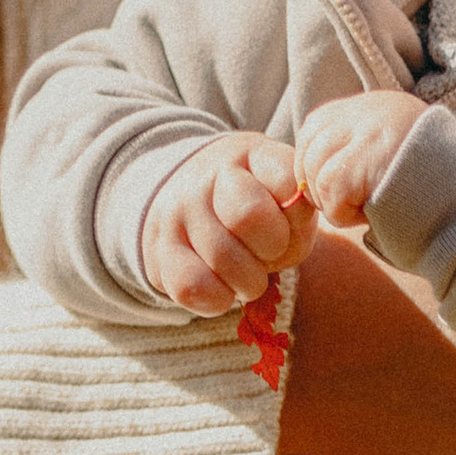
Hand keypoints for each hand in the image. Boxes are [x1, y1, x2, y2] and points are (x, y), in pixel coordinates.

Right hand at [140, 136, 317, 315]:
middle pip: (249, 216)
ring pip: (222, 259)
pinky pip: (192, 287)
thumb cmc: (254, 208)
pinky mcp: (157, 249)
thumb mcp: (284, 199)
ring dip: (248, 282)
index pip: (287, 183)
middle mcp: (207, 174)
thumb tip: (293, 219)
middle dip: (272, 249)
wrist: (186, 205)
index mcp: (250, 154)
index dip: (299, 218)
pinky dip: (217, 300)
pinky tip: (223, 289)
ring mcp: (177, 210)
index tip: (290, 224)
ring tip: (247, 275)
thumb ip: (298, 211)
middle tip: (268, 253)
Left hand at [296, 89, 424, 228]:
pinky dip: (342, 213)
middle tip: (352, 206)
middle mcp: (372, 109)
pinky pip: (329, 189)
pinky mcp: (367, 157)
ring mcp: (370, 129)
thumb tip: (308, 178)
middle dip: (319, 184)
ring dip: (332, 202)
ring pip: (314, 169)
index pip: (317, 126)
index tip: (342, 192)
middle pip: (309, 145)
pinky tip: (371, 215)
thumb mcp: (396, 158)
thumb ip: (359, 152)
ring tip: (367, 210)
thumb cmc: (440, 198)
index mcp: (379, 106)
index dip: (318, 164)